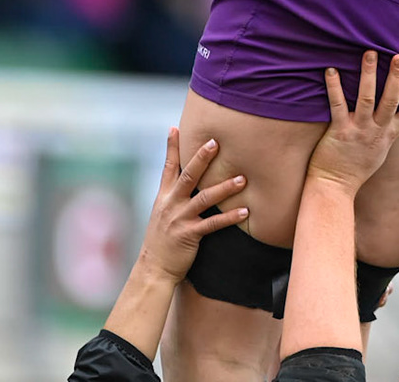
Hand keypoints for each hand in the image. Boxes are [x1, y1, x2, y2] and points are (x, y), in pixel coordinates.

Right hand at [133, 127, 249, 283]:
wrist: (153, 269)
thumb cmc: (162, 241)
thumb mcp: (162, 213)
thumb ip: (173, 196)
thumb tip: (184, 181)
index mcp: (164, 196)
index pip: (168, 167)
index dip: (171, 147)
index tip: (175, 128)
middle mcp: (171, 204)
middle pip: (188, 176)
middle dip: (202, 158)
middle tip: (216, 142)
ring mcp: (180, 219)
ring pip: (204, 198)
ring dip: (225, 187)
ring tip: (243, 178)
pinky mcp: (189, 234)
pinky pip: (213, 224)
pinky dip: (229, 217)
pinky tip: (245, 211)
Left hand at [306, 52, 398, 195]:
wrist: (337, 187)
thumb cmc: (357, 167)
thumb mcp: (380, 149)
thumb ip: (387, 130)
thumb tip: (395, 114)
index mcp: (390, 133)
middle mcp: (378, 130)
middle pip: (392, 100)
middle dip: (397, 77)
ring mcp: (359, 130)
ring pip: (367, 99)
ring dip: (368, 75)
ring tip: (370, 53)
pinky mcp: (340, 132)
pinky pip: (338, 106)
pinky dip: (334, 87)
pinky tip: (331, 71)